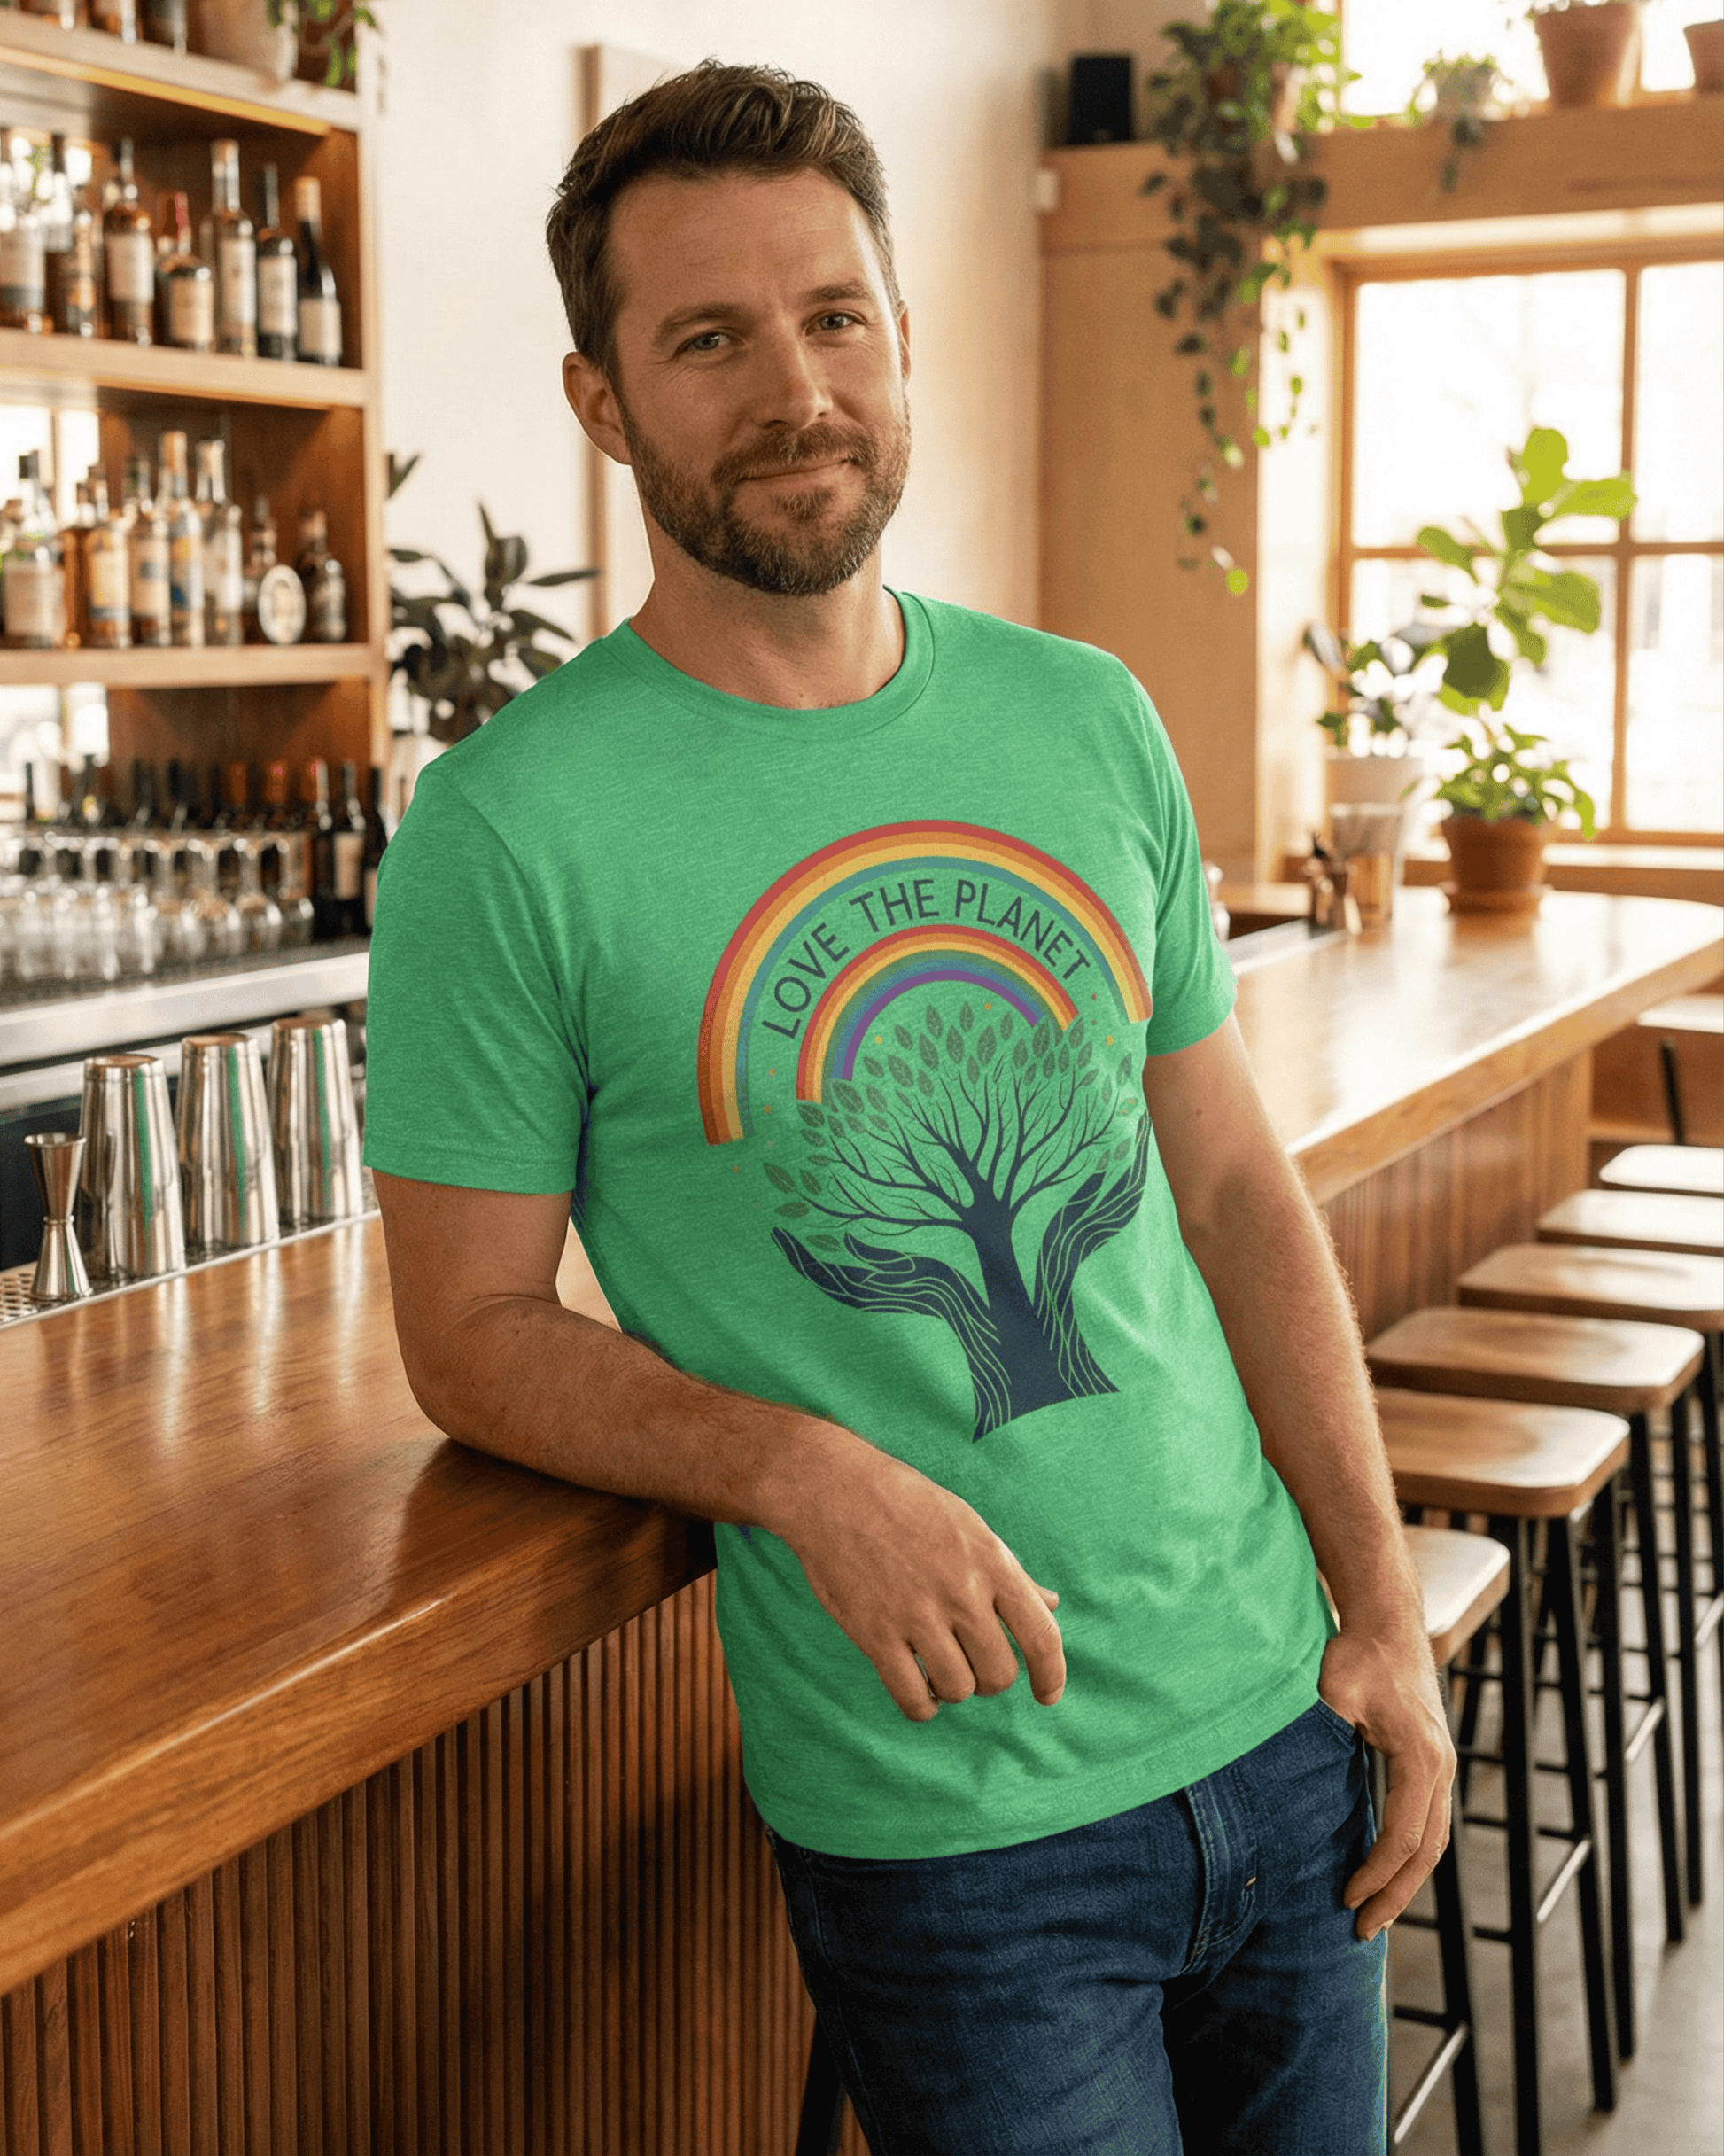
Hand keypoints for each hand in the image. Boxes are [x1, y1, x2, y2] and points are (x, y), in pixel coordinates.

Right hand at [781, 1441, 1064, 1722]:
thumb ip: (1012, 1573)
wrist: (834, 1490)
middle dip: (990, 1678)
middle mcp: (961, 1592)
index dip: (1051, 1676)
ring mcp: (917, 1615)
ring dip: (953, 1687)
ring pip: (959, 1689)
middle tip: (971, 1661)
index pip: (1042, 1636)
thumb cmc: (908, 1505)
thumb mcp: (970, 1527)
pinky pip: (912, 1698)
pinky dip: (921, 1705)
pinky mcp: (876, 1634)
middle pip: (999, 1673)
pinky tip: (918, 1688)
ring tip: (938, 1666)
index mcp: (992, 1563)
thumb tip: (1052, 1604)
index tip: (1047, 1695)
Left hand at [1319, 1625, 1455, 1940]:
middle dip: (1395, 1895)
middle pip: (1427, 1850)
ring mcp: (1443, 1768)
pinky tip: (1384, 1877)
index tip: (1346, 1898)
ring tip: (1374, 1916)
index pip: (1404, 1834)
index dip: (1376, 1872)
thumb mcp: (1333, 1689)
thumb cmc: (1358, 1656)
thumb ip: (1318, 1731)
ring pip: (1434, 1843)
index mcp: (1420, 1756)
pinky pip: (1428, 1824)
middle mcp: (1441, 1768)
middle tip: (1362, 1930)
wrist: (1389, 1626)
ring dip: (1406, 1883)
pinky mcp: (1434, 1766)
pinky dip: (1409, 1857)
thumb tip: (1286, 1775)